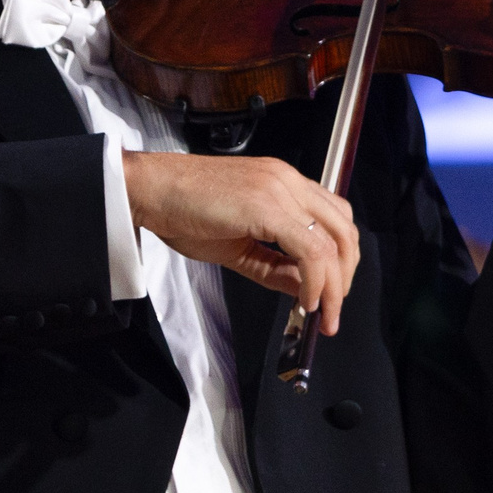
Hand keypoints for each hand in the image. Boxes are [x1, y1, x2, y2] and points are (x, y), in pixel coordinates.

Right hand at [122, 153, 361, 336]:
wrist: (148, 190)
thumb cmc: (182, 211)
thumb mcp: (239, 246)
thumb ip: (276, 266)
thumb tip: (306, 290)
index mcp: (284, 184)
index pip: (334, 219)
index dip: (340, 261)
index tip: (331, 295)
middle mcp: (288, 181)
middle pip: (343, 229)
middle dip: (344, 276)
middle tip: (332, 310)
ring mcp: (280, 190)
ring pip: (333, 240)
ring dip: (334, 283)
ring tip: (322, 311)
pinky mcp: (267, 206)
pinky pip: (309, 250)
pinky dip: (316, 280)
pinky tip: (306, 300)